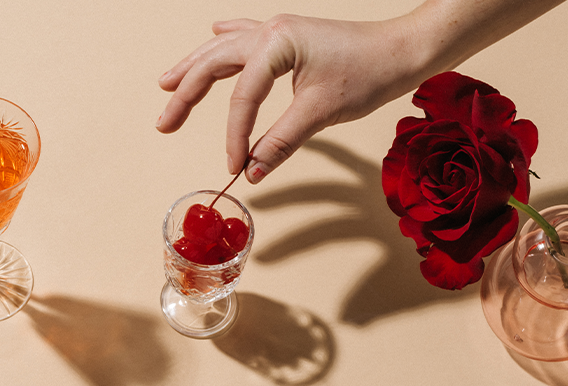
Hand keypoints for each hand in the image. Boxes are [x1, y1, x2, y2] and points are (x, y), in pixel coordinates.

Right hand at [157, 14, 426, 183]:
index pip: (242, 96)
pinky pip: (246, 36)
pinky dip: (225, 41)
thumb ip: (280, 142)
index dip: (234, 135)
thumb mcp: (320, 112)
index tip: (232, 166)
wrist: (403, 51)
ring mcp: (278, 31)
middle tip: (164, 123)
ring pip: (223, 49)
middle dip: (186, 94)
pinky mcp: (289, 38)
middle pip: (215, 64)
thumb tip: (251, 172)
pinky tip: (212, 34)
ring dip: (194, 68)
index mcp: (276, 44)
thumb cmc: (368, 73)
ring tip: (165, 84)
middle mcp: (271, 32)